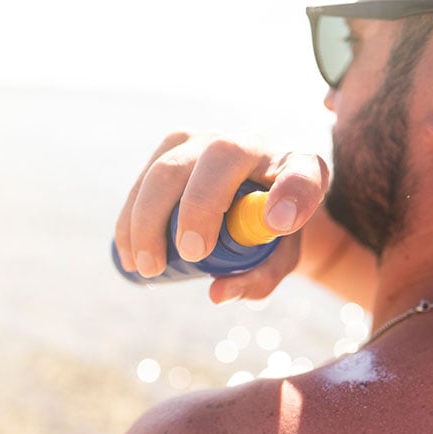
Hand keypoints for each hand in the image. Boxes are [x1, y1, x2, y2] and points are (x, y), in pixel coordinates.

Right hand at [114, 132, 329, 302]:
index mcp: (298, 166)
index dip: (292, 193)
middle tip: (192, 255)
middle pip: (221, 157)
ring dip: (150, 217)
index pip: (303, 173)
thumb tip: (217, 293)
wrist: (258, 194)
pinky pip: (146, 174)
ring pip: (170, 165)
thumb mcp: (280, 258)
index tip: (279, 225)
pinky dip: (132, 216)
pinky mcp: (174, 146)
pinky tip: (129, 255)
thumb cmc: (275, 227)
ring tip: (148, 268)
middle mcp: (252, 143)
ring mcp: (208, 139)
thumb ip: (259, 277)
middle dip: (200, 206)